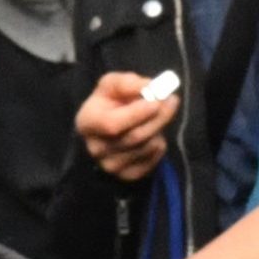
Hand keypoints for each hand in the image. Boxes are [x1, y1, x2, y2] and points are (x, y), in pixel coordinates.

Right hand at [71, 67, 176, 183]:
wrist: (107, 126)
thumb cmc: (109, 102)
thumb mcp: (112, 84)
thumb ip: (127, 83)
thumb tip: (149, 87)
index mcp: (87, 123)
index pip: (112, 124)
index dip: (137, 113)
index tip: (156, 100)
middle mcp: (96, 148)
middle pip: (135, 136)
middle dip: (158, 117)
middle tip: (171, 101)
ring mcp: (111, 165)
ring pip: (147, 147)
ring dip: (159, 129)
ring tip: (157, 116)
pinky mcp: (127, 176)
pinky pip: (153, 161)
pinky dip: (159, 146)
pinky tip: (153, 135)